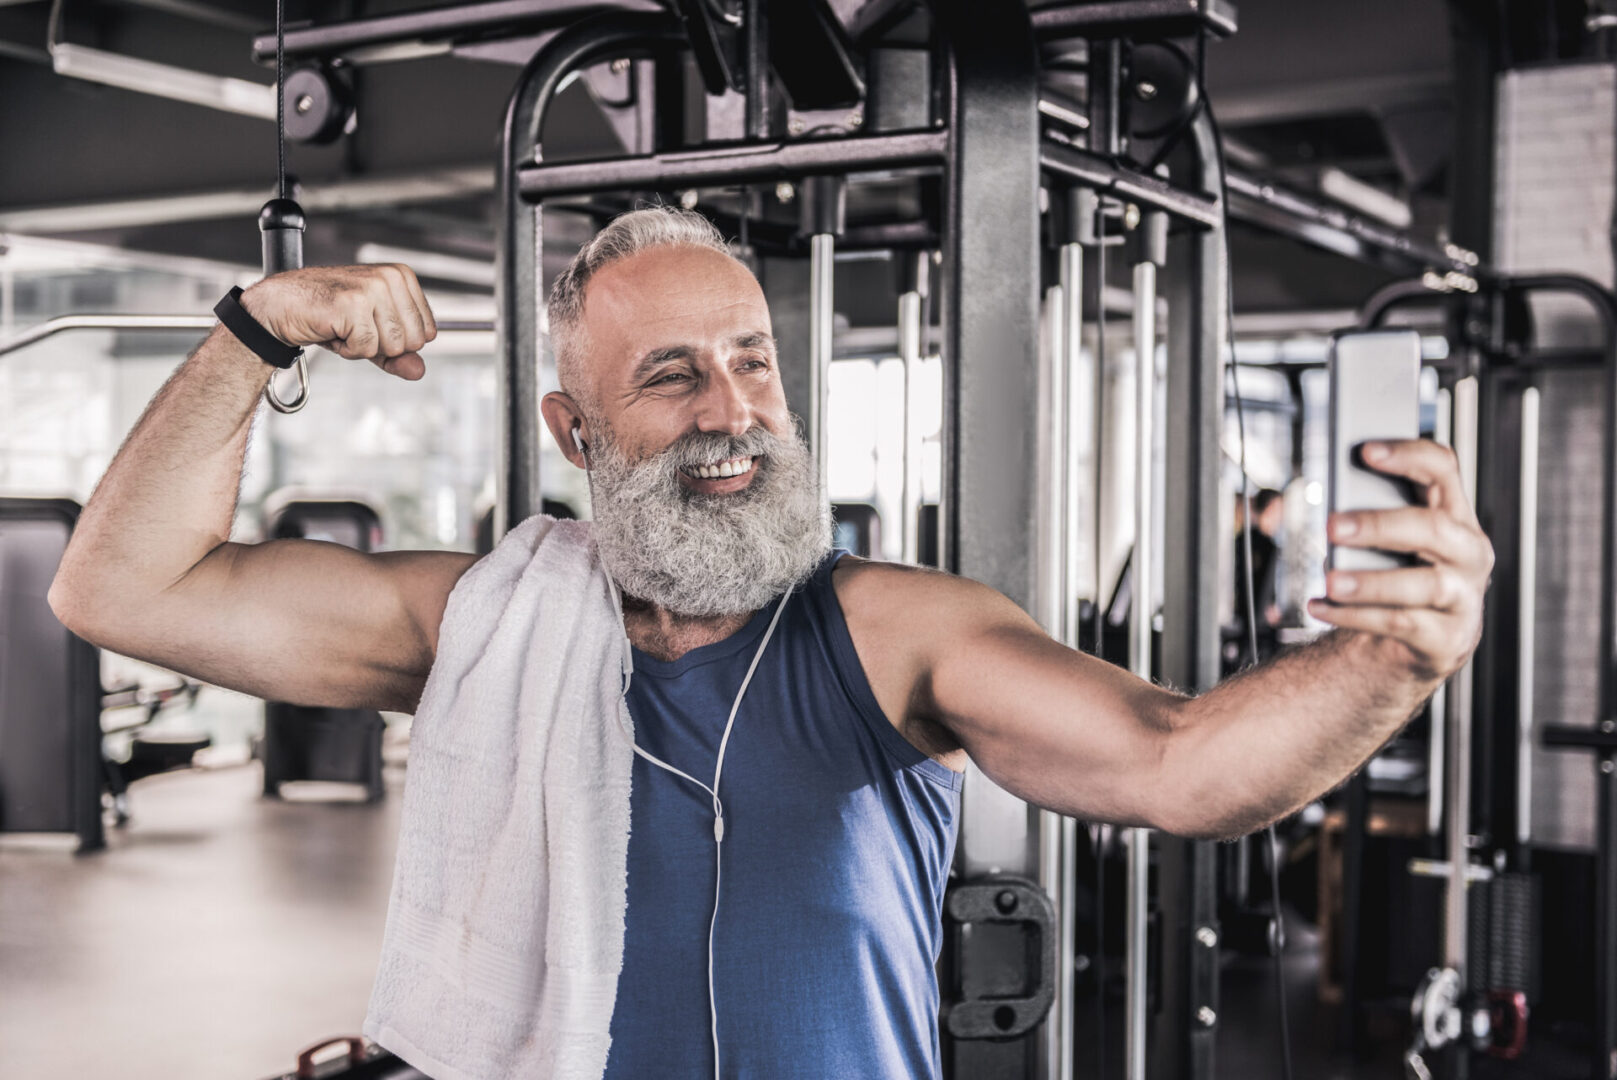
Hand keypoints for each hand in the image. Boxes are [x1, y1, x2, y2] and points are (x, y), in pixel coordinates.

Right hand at [239, 265, 436, 379]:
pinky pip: (366, 349)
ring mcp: (373, 289)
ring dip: (363, 347)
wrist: (281, 307)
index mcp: (402, 277)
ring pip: (393, 346)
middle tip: (355, 328)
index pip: (428, 332)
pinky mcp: (353, 304)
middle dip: (382, 346)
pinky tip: (333, 329)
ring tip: (344, 327)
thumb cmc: (326, 315)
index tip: (373, 326)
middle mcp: (390, 278)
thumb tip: (419, 371)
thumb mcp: (372, 337)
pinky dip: (347, 349)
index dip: (398, 341)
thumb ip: (400, 355)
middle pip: (413, 342)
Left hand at [1307, 439, 1493, 681]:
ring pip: (1423, 583)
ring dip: (1371, 583)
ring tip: (1330, 581)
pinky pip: (1401, 623)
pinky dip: (1355, 615)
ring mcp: (1464, 595)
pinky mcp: (1449, 637)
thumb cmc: (1396, 574)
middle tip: (1333, 527)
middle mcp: (1468, 550)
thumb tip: (1301, 509)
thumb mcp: (1384, 542)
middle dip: (1380, 525)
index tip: (1366, 451)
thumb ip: (1357, 515)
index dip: (1408, 455)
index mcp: (1452, 514)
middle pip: (1433, 528)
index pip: (1442, 469)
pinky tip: (1321, 607)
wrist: (1415, 639)